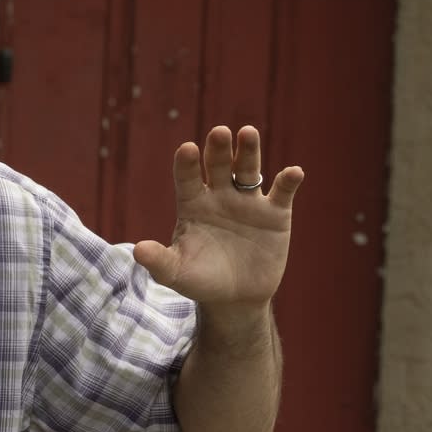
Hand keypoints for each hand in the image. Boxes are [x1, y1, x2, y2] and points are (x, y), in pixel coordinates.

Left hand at [132, 125, 303, 311]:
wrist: (235, 298)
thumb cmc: (200, 280)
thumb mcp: (177, 273)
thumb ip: (160, 261)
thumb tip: (138, 250)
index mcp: (192, 204)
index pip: (187, 178)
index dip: (187, 164)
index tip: (187, 149)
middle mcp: (219, 195)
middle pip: (218, 166)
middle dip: (218, 149)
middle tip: (218, 133)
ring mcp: (248, 202)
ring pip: (248, 170)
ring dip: (248, 151)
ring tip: (247, 133)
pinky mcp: (275, 214)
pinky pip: (282, 193)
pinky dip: (288, 181)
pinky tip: (293, 173)